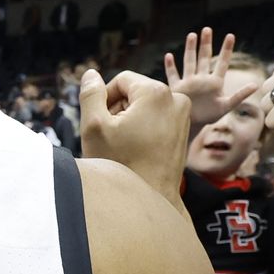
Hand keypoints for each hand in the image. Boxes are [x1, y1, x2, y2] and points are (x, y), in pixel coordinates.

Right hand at [78, 68, 191, 198]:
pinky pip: (157, 119)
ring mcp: (183, 116)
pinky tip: (136, 151)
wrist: (151, 199)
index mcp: (156, 92)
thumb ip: (90, 95)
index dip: (104, 100)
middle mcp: (176, 98)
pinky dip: (143, 130)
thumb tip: (91, 74)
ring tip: (124, 146)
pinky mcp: (184, 130)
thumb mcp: (95, 126)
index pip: (120, 80)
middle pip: (134, 93)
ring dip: (129, 121)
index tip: (102, 124)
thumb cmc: (122, 165)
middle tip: (111, 138)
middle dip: (118, 110)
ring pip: (145, 107)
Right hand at [163, 27, 258, 125]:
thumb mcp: (227, 106)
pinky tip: (169, 56)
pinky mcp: (178, 89)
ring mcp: (189, 82)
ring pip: (189, 62)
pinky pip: (173, 75)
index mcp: (215, 82)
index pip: (222, 62)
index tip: (231, 35)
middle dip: (206, 43)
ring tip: (192, 35)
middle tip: (207, 29)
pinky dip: (170, 66)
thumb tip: (256, 85)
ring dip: (190, 49)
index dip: (226, 49)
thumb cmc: (210, 116)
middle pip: (204, 57)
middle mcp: (202, 79)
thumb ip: (240, 95)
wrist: (193, 125)